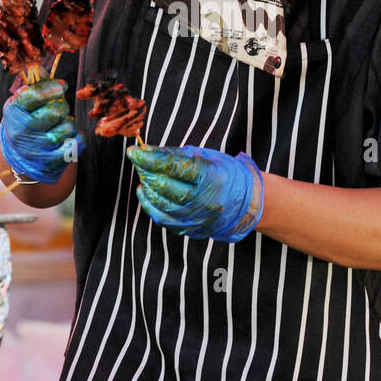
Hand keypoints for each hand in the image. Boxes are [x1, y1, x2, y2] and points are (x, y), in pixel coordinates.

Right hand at [0, 79, 83, 183]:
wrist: (20, 157)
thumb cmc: (26, 121)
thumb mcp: (24, 103)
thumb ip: (37, 85)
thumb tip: (51, 74)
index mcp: (13, 111)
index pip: (34, 95)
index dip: (51, 88)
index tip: (62, 87)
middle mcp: (21, 131)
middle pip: (54, 111)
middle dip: (61, 107)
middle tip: (57, 111)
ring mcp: (35, 150)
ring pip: (66, 128)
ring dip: (69, 124)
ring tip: (60, 125)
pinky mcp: (49, 163)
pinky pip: (74, 145)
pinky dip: (77, 138)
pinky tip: (70, 137)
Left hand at [126, 145, 263, 242]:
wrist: (247, 204)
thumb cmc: (226, 174)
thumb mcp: (206, 157)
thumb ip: (177, 155)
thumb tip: (147, 151)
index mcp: (212, 178)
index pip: (174, 167)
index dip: (150, 159)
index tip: (134, 151)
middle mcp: (205, 201)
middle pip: (166, 187)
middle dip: (146, 172)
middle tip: (138, 161)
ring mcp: (198, 218)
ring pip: (161, 205)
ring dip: (147, 188)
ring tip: (144, 175)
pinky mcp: (191, 230)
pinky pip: (163, 219)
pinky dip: (150, 205)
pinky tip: (146, 192)